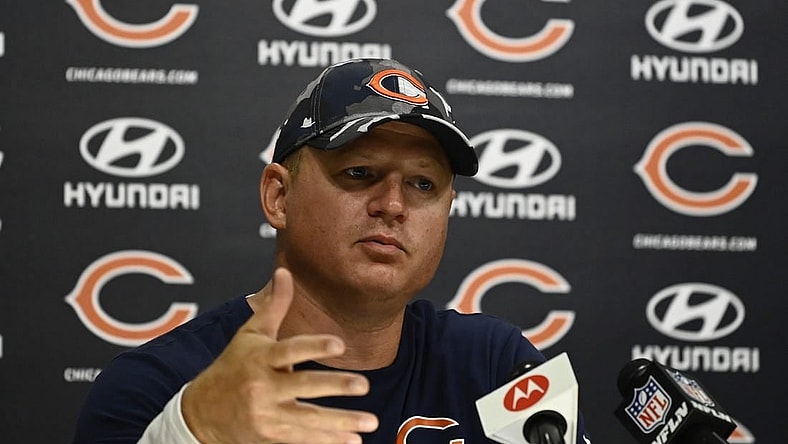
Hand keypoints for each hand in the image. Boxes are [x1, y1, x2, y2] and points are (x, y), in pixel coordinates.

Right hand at [182, 268, 378, 442]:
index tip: (340, 344)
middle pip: (302, 387)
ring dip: (341, 423)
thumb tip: (285, 271)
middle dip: (334, 386)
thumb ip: (273, 306)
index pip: (289, 350)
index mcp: (260, 358)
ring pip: (308, 420)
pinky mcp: (270, 436)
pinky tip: (354, 442)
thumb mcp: (250, 335)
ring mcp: (266, 415)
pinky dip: (328, 441)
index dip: (314, 347)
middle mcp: (262, 387)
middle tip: (364, 384)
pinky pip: (303, 440)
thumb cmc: (232, 366)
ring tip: (371, 422)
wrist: (201, 412)